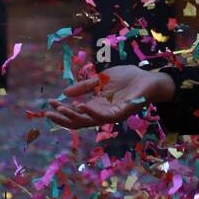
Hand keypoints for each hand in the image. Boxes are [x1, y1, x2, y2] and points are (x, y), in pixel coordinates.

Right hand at [44, 67, 175, 130]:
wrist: (149, 78)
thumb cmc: (127, 79)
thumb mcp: (101, 79)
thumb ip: (85, 87)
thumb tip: (64, 93)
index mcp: (97, 105)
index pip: (76, 112)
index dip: (62, 110)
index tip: (48, 104)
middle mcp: (103, 113)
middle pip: (79, 121)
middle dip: (63, 118)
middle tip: (49, 113)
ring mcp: (112, 114)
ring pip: (90, 120)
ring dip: (75, 116)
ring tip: (62, 110)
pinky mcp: (122, 111)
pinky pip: (105, 116)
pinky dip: (93, 112)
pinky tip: (82, 106)